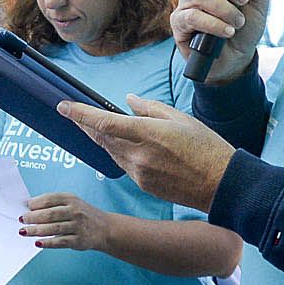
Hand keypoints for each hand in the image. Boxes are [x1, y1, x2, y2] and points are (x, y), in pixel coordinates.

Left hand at [18, 192, 116, 253]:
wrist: (105, 228)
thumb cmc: (83, 214)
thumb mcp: (71, 203)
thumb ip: (53, 204)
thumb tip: (30, 208)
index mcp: (71, 199)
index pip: (50, 199)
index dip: (36, 203)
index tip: (25, 207)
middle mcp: (75, 211)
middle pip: (50, 214)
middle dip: (33, 217)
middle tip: (22, 220)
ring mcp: (77, 226)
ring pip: (54, 228)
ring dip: (37, 230)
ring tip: (24, 231)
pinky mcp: (79, 240)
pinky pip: (60, 242)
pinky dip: (48, 243)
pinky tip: (38, 242)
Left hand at [57, 95, 233, 212]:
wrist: (220, 184)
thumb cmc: (206, 147)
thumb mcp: (180, 118)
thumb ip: (150, 108)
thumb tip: (129, 100)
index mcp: (147, 133)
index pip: (103, 121)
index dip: (79, 114)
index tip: (63, 106)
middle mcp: (138, 154)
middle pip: (101, 137)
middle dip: (84, 125)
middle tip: (72, 114)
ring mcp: (138, 173)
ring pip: (110, 152)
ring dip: (101, 138)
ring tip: (93, 126)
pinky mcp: (142, 185)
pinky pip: (123, 165)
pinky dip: (119, 153)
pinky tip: (122, 146)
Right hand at [170, 0, 277, 85]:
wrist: (235, 60)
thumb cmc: (244, 29)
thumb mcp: (260, 5)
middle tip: (244, 0)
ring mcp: (186, 4)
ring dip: (225, 10)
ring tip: (238, 23)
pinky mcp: (179, 23)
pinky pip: (192, 17)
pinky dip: (214, 24)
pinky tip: (226, 32)